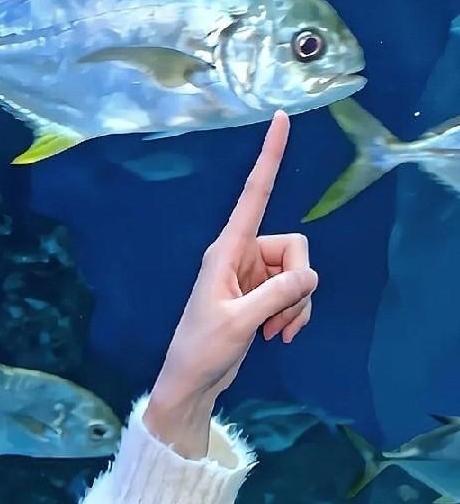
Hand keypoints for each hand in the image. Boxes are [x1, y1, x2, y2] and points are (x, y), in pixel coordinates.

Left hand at [153, 110, 318, 407]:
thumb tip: (310, 277)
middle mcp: (241, 254)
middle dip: (299, 284)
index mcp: (227, 250)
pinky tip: (279, 336)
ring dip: (297, 305)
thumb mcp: (241, 322)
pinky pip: (292, 292)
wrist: (192, 384)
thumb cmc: (203, 351)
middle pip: (295, 248)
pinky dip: (293, 313)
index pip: (254, 194)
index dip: (269, 157)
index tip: (280, 118)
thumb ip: (278, 295)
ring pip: (298, 273)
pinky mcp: (258, 295)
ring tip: (278, 332)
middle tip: (283, 318)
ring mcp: (251, 275)